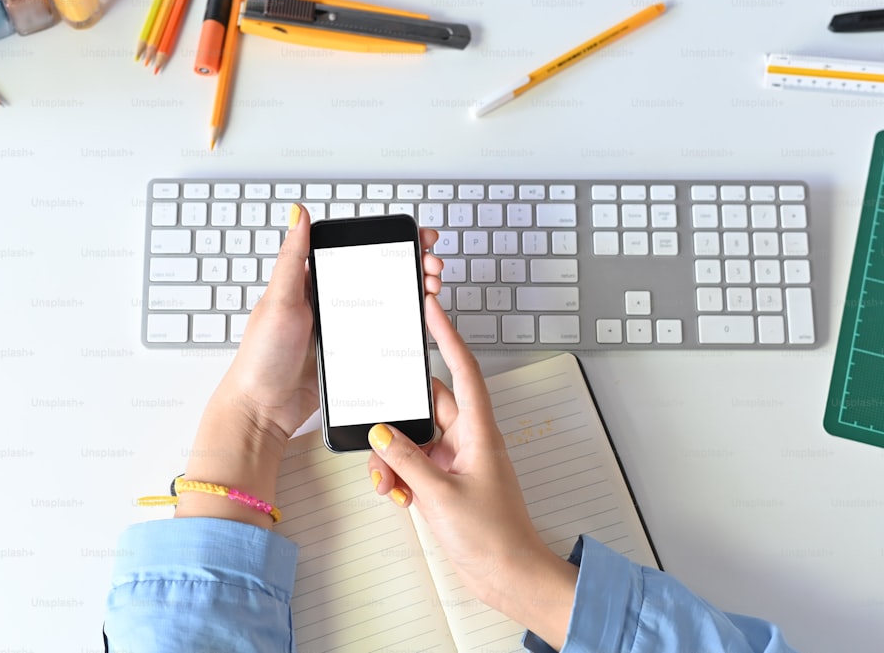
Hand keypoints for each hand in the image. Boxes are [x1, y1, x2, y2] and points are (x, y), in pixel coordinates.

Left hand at [177, 204, 442, 526]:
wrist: (263, 410)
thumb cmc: (262, 357)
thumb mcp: (279, 301)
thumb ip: (292, 258)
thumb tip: (297, 214)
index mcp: (308, 283)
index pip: (354, 252)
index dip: (387, 243)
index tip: (414, 239)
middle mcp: (325, 304)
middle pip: (376, 277)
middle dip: (409, 267)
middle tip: (430, 268)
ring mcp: (339, 331)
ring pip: (383, 305)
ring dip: (410, 295)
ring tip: (429, 291)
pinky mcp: (348, 356)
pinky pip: (380, 336)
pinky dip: (401, 327)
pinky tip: (416, 323)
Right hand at [367, 296, 577, 648]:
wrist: (508, 576)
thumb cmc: (494, 537)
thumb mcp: (441, 495)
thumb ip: (407, 460)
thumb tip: (382, 433)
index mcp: (479, 432)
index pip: (463, 370)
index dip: (448, 335)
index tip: (431, 307)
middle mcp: (468, 440)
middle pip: (426, 407)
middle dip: (396, 420)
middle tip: (374, 426)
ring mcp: (456, 461)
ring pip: (413, 439)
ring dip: (393, 457)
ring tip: (386, 483)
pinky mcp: (445, 482)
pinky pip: (414, 464)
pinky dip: (399, 476)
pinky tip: (396, 496)